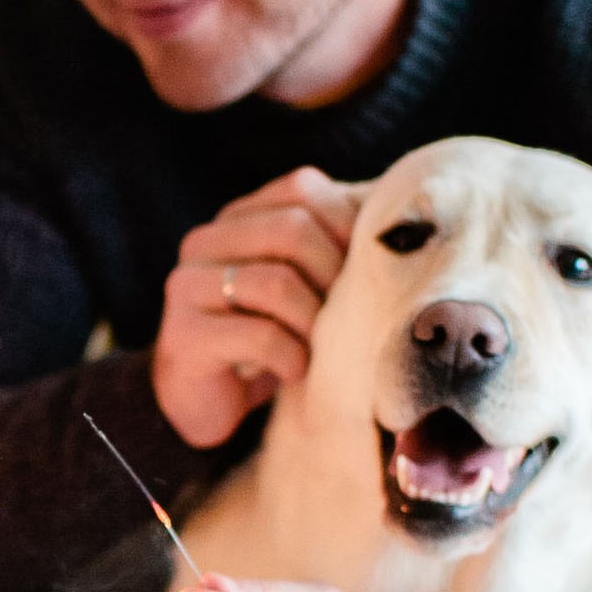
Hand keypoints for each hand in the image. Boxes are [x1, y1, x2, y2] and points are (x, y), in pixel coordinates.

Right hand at [153, 168, 364, 449]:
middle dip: (333, 277)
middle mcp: (205, 241)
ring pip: (276, 283)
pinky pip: (260, 336)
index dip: (345, 225)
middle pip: (292, 231)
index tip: (363, 270)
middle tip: (343, 316)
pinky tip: (294, 371)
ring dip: (313, 323)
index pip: (302, 189)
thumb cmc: (272, 336)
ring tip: (318, 348)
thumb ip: (336, 245)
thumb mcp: (305, 283)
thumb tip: (406, 216)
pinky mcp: (184, 335)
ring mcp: (187, 286)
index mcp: (238, 218)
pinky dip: (292, 358)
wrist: (210, 402)